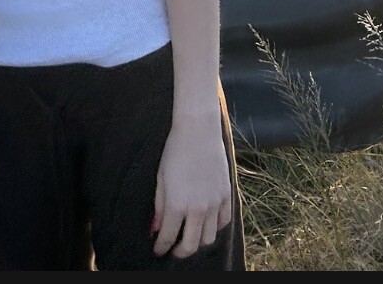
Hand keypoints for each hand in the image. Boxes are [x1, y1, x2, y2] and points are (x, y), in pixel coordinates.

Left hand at [152, 117, 231, 258]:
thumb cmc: (174, 151)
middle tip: (173, 250)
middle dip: (179, 252)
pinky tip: (206, 222)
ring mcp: (215, 203)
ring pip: (209, 238)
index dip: (161, 247)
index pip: (168, 237)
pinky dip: (215, 228)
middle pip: (191, 246)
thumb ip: (159, 207)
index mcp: (177, 204)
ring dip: (198, 241)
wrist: (198, 130)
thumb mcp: (160, 178)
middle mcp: (198, 208)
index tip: (157, 250)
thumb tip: (155, 229)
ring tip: (189, 236)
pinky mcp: (226, 195)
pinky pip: (223, 222)